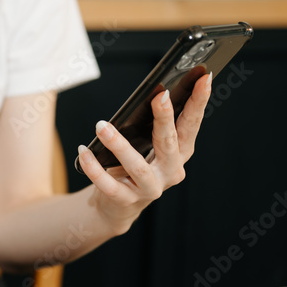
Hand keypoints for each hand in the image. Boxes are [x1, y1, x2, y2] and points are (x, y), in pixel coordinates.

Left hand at [77, 72, 211, 234]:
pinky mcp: (126, 200)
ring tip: (101, 126)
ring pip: (137, 166)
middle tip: (160, 96)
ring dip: (118, 144)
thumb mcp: (148, 145)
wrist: (117, 206)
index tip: (203, 79)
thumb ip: (152, 125)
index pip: (191, 125)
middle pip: (170, 143)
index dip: (199, 103)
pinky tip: (83, 151)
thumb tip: (153, 93)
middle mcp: (170, 171)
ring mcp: (149, 188)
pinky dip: (94, 168)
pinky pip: (109, 184)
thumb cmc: (133, 166)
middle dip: (165, 118)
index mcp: (180, 153)